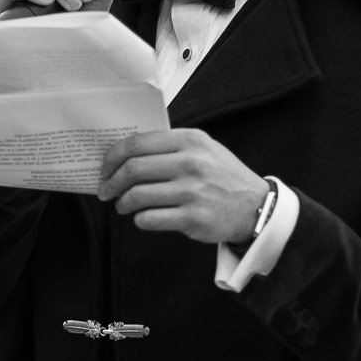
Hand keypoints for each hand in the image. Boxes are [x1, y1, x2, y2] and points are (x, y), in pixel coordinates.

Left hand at [97, 130, 270, 244]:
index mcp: (189, 140)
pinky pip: (149, 219)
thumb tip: (125, 153)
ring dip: (123, 203)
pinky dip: (139, 220)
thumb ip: (169, 147)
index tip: (104, 169)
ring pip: (137, 196)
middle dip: (111, 182)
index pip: (136, 143)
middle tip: (106, 190)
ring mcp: (192, 191)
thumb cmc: (222, 176)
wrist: (256, 207)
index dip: (112, 158)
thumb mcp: (203, 149)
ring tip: (123, 206)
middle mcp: (191, 162)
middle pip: (132, 169)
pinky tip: (143, 217)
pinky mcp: (193, 217)